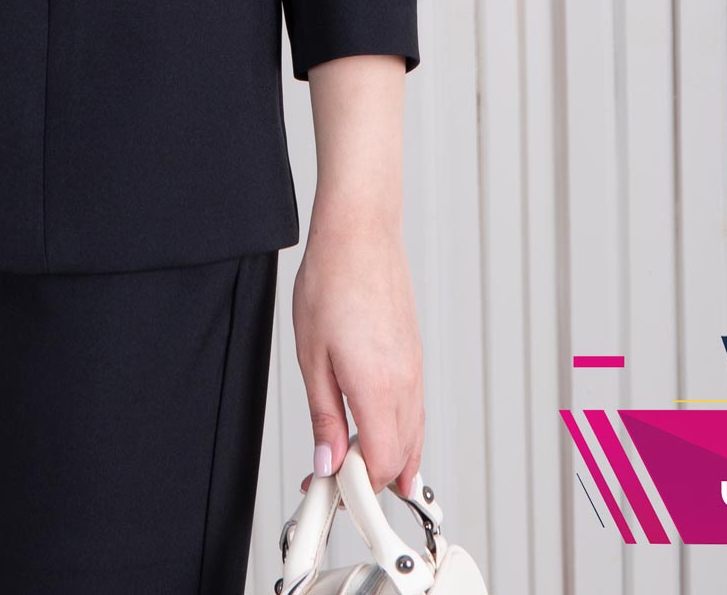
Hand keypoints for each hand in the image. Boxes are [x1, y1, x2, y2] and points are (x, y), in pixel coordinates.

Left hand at [292, 205, 423, 505]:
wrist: (361, 233)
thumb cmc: (332, 281)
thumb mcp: (312, 355)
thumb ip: (324, 414)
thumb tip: (327, 459)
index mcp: (378, 389)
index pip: (379, 465)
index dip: (357, 489)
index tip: (330, 493)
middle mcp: (404, 383)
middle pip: (401, 457)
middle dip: (372, 481)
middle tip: (337, 485)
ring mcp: (413, 368)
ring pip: (413, 435)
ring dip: (391, 460)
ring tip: (361, 474)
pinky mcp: (414, 354)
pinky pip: (415, 409)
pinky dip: (402, 432)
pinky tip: (386, 433)